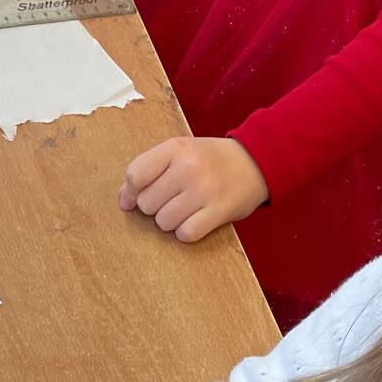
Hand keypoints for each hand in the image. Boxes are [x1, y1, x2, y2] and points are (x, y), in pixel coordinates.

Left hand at [119, 136, 268, 242]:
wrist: (256, 161)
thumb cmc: (211, 160)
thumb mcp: (181, 151)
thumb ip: (151, 169)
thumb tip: (124, 199)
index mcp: (175, 148)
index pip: (135, 175)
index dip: (129, 193)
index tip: (132, 200)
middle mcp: (188, 167)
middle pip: (147, 204)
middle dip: (155, 207)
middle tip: (173, 199)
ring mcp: (204, 189)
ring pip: (164, 222)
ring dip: (171, 222)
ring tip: (186, 209)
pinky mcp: (219, 210)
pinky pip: (186, 234)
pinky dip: (187, 232)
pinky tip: (196, 220)